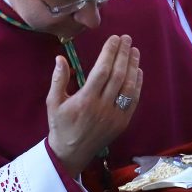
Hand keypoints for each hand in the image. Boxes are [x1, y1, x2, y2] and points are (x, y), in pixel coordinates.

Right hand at [47, 35, 142, 175]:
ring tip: (134, 51)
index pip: (101, 71)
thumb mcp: (53, 102)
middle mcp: (103, 107)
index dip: (110, 53)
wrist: (71, 152)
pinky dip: (137, 84)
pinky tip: (138, 71)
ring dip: (133, 66)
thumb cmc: (60, 125)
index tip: (114, 39)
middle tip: (127, 39)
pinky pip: (133, 100)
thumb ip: (58, 79)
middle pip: (118, 75)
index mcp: (85, 100)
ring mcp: (115, 115)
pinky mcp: (122, 122)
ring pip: (128, 87)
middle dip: (123, 54)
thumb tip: (60, 57)